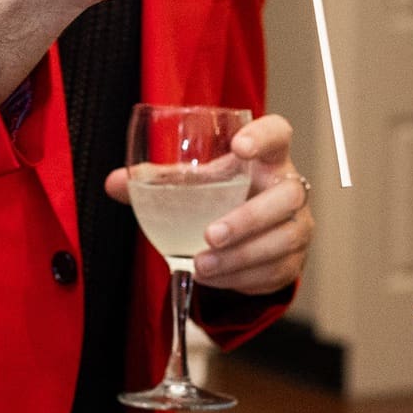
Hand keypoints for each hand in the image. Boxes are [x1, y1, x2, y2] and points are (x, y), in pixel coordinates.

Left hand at [106, 113, 312, 294]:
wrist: (250, 236)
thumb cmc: (224, 197)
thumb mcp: (196, 185)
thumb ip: (159, 182)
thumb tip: (114, 183)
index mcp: (267, 158)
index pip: (278, 134)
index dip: (264, 137)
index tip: (239, 146)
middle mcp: (290, 188)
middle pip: (287, 196)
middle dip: (249, 218)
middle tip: (210, 235)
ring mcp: (298, 225)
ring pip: (284, 239)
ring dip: (240, 257)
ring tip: (201, 264)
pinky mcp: (294, 260)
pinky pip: (275, 271)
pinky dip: (241, 278)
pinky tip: (213, 277)